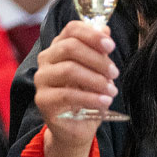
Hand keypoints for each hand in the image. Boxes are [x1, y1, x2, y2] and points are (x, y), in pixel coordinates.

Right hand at [34, 20, 118, 149]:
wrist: (78, 127)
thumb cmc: (87, 95)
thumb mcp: (97, 71)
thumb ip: (98, 50)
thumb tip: (105, 29)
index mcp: (59, 47)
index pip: (71, 29)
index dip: (92, 35)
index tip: (110, 46)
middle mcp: (46, 59)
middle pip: (70, 47)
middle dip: (97, 59)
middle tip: (114, 72)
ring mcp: (42, 79)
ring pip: (69, 69)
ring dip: (95, 79)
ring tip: (112, 91)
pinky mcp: (42, 100)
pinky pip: (67, 94)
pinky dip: (90, 97)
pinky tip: (104, 102)